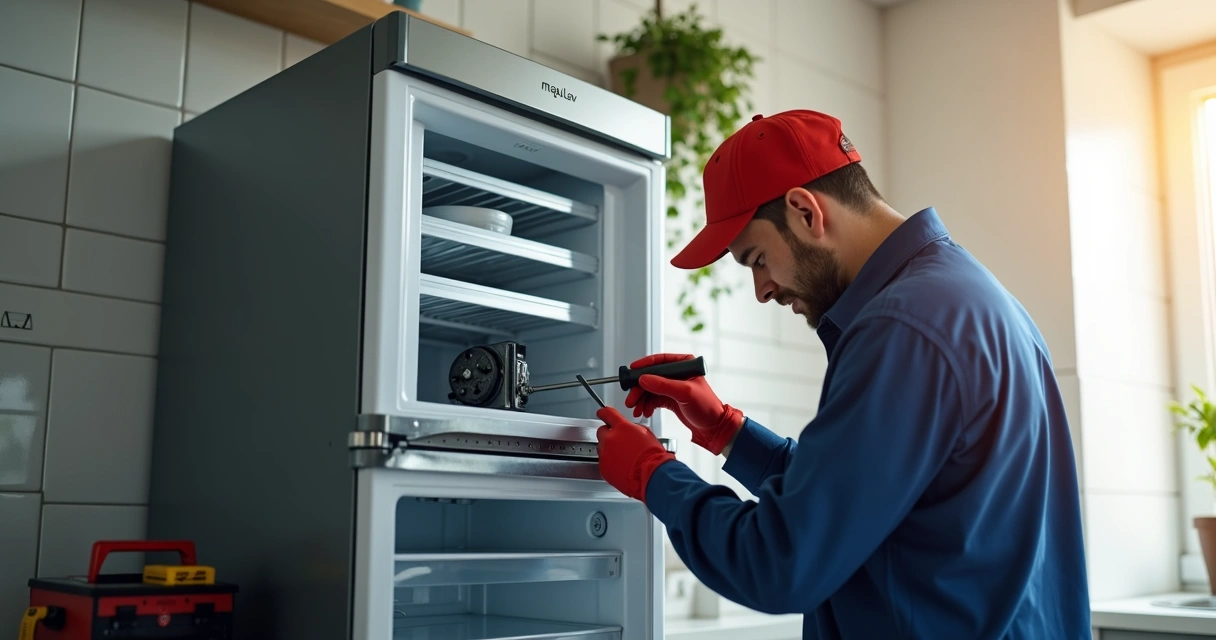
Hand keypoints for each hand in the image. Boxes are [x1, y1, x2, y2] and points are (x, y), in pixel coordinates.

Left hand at [596, 407, 675, 502]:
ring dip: (610, 450)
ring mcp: (605, 454)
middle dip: (609, 435)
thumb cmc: (652, 456)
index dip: (604, 413)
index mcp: (621, 428)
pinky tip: (622, 465)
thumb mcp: (645, 433)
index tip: (602, 414)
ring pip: (602, 447)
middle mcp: (610, 439)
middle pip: (602, 431)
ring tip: (624, 457)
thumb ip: (630, 428)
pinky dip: (610, 463)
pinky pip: (603, 461)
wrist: (651, 476)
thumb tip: (626, 429)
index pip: (606, 414)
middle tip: (620, 443)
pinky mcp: (603, 467)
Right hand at [624, 353, 742, 454]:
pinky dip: (646, 405)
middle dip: (639, 388)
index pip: (660, 361)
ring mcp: (672, 386)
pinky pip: (652, 399)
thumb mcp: (685, 393)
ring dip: (641, 399)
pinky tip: (644, 411)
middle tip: (631, 398)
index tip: (632, 370)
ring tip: (636, 409)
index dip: (644, 365)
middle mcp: (677, 374)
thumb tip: (644, 379)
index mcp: (684, 365)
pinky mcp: (669, 399)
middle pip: (651, 376)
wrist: (713, 427)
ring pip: (649, 389)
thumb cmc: (707, 407)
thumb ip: (663, 385)